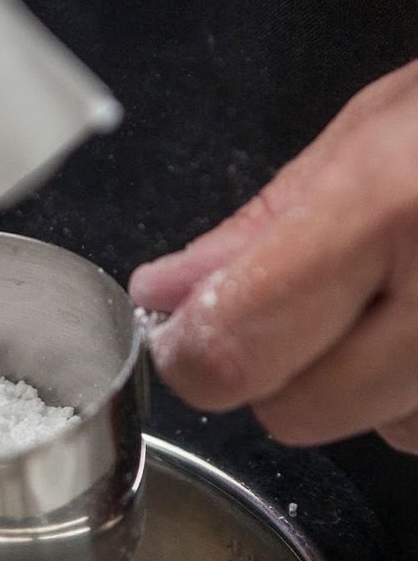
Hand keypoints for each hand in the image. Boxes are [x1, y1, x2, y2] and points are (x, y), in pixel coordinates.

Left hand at [129, 60, 417, 451]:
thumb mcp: (382, 128)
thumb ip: (265, 225)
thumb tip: (164, 296)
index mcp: (395, 210)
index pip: (237, 350)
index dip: (196, 349)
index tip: (194, 328)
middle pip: (297, 414)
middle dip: (288, 365)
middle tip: (336, 291)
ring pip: (381, 432)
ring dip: (377, 382)